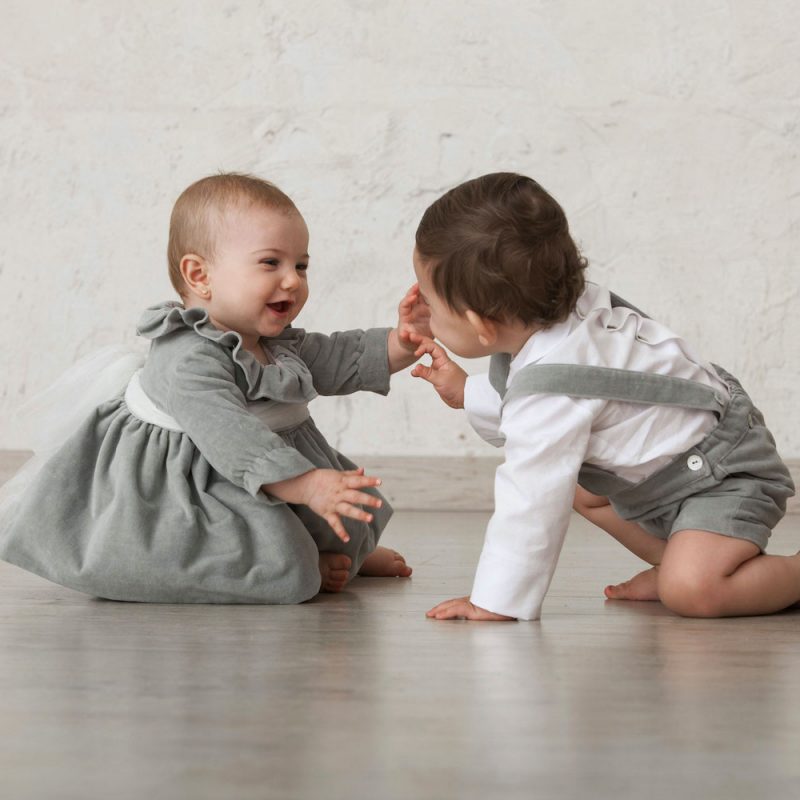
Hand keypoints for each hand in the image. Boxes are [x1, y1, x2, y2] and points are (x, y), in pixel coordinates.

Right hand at [264, 467, 381, 541]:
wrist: (305, 485)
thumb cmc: (324, 478)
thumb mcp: (337, 474)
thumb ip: (351, 474)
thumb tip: (363, 470)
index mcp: (343, 482)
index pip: (358, 481)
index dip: (369, 481)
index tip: (380, 482)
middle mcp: (339, 493)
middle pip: (355, 496)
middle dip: (367, 500)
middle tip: (379, 504)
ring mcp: (333, 504)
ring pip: (347, 510)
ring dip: (359, 514)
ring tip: (370, 518)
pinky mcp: (327, 513)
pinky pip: (334, 523)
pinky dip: (340, 531)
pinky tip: (347, 539)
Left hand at [396, 283, 431, 350]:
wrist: (414, 342)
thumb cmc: (408, 341)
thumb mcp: (405, 340)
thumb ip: (404, 337)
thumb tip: (402, 334)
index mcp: (405, 315)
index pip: (404, 305)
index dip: (408, 300)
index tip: (412, 297)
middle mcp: (412, 309)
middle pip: (413, 294)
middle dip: (417, 288)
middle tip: (424, 282)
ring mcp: (421, 307)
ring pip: (422, 294)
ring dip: (427, 288)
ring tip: (434, 282)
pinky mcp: (429, 309)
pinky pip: (432, 300)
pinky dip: (435, 295)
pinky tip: (442, 291)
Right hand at [409, 335, 467, 408]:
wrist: (466, 398)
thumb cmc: (457, 388)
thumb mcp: (440, 380)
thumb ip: (427, 373)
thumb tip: (415, 367)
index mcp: (444, 360)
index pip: (432, 347)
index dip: (423, 347)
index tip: (416, 353)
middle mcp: (440, 362)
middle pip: (429, 348)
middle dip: (419, 341)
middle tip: (408, 335)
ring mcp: (438, 369)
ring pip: (427, 358)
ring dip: (419, 352)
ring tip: (410, 349)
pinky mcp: (436, 377)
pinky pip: (426, 370)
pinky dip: (419, 370)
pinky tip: (414, 373)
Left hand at [426, 596, 515, 620]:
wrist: (515, 603)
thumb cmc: (509, 608)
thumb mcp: (496, 612)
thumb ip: (489, 613)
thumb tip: (490, 619)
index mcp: (477, 603)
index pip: (458, 604)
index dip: (448, 606)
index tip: (439, 611)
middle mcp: (473, 601)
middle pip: (452, 603)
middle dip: (440, 608)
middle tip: (431, 613)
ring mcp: (473, 604)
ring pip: (451, 606)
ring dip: (439, 610)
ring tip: (430, 614)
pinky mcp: (474, 608)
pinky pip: (456, 610)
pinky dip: (445, 613)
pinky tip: (438, 616)